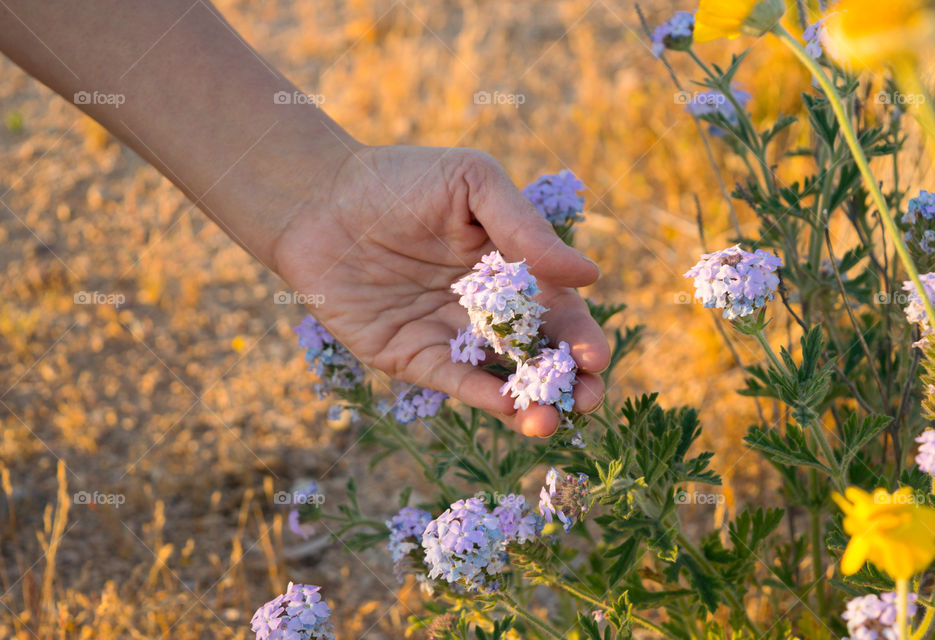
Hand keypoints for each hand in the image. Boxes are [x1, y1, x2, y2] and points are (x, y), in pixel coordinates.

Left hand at [273, 145, 609, 435]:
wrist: (318, 201)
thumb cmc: (400, 180)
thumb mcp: (472, 183)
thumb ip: (526, 228)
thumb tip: (589, 276)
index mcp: (513, 268)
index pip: (561, 311)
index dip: (582, 337)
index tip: (595, 357)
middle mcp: (487, 309)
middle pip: (540, 355)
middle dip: (569, 383)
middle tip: (587, 399)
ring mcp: (451, 336)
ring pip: (502, 380)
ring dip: (530, 405)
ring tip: (547, 420)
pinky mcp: (412, 357)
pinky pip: (454, 382)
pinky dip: (481, 396)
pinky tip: (504, 404)